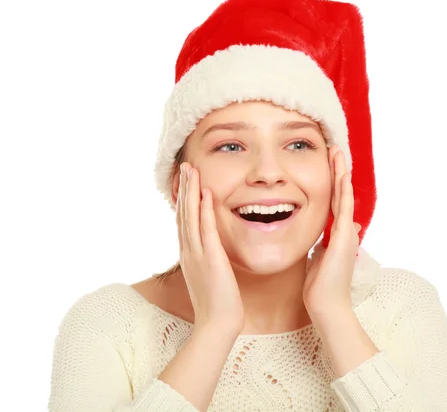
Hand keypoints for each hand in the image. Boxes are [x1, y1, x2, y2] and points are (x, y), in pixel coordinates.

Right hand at [177, 162, 244, 333]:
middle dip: (184, 188)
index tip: (186, 181)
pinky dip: (205, 209)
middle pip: (183, 213)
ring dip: (191, 191)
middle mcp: (189, 251)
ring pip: (191, 216)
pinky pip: (206, 228)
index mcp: (189, 255)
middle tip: (185, 166)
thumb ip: (208, 262)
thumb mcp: (209, 277)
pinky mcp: (210, 258)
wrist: (217, 324)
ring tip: (191, 170)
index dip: (184, 200)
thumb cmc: (218, 304)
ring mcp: (197, 254)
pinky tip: (206, 193)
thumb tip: (212, 253)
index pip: (184, 221)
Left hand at [303, 146, 360, 316]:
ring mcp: (345, 233)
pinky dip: (343, 189)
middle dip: (338, 171)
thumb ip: (323, 246)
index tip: (328, 165)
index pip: (334, 202)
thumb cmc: (319, 287)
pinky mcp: (343, 237)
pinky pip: (343, 208)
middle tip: (336, 149)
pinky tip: (342, 174)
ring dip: (341, 173)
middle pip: (341, 194)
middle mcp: (343, 230)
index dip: (332, 183)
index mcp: (335, 234)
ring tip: (339, 152)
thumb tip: (327, 237)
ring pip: (344, 195)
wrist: (326, 305)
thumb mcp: (319, 260)